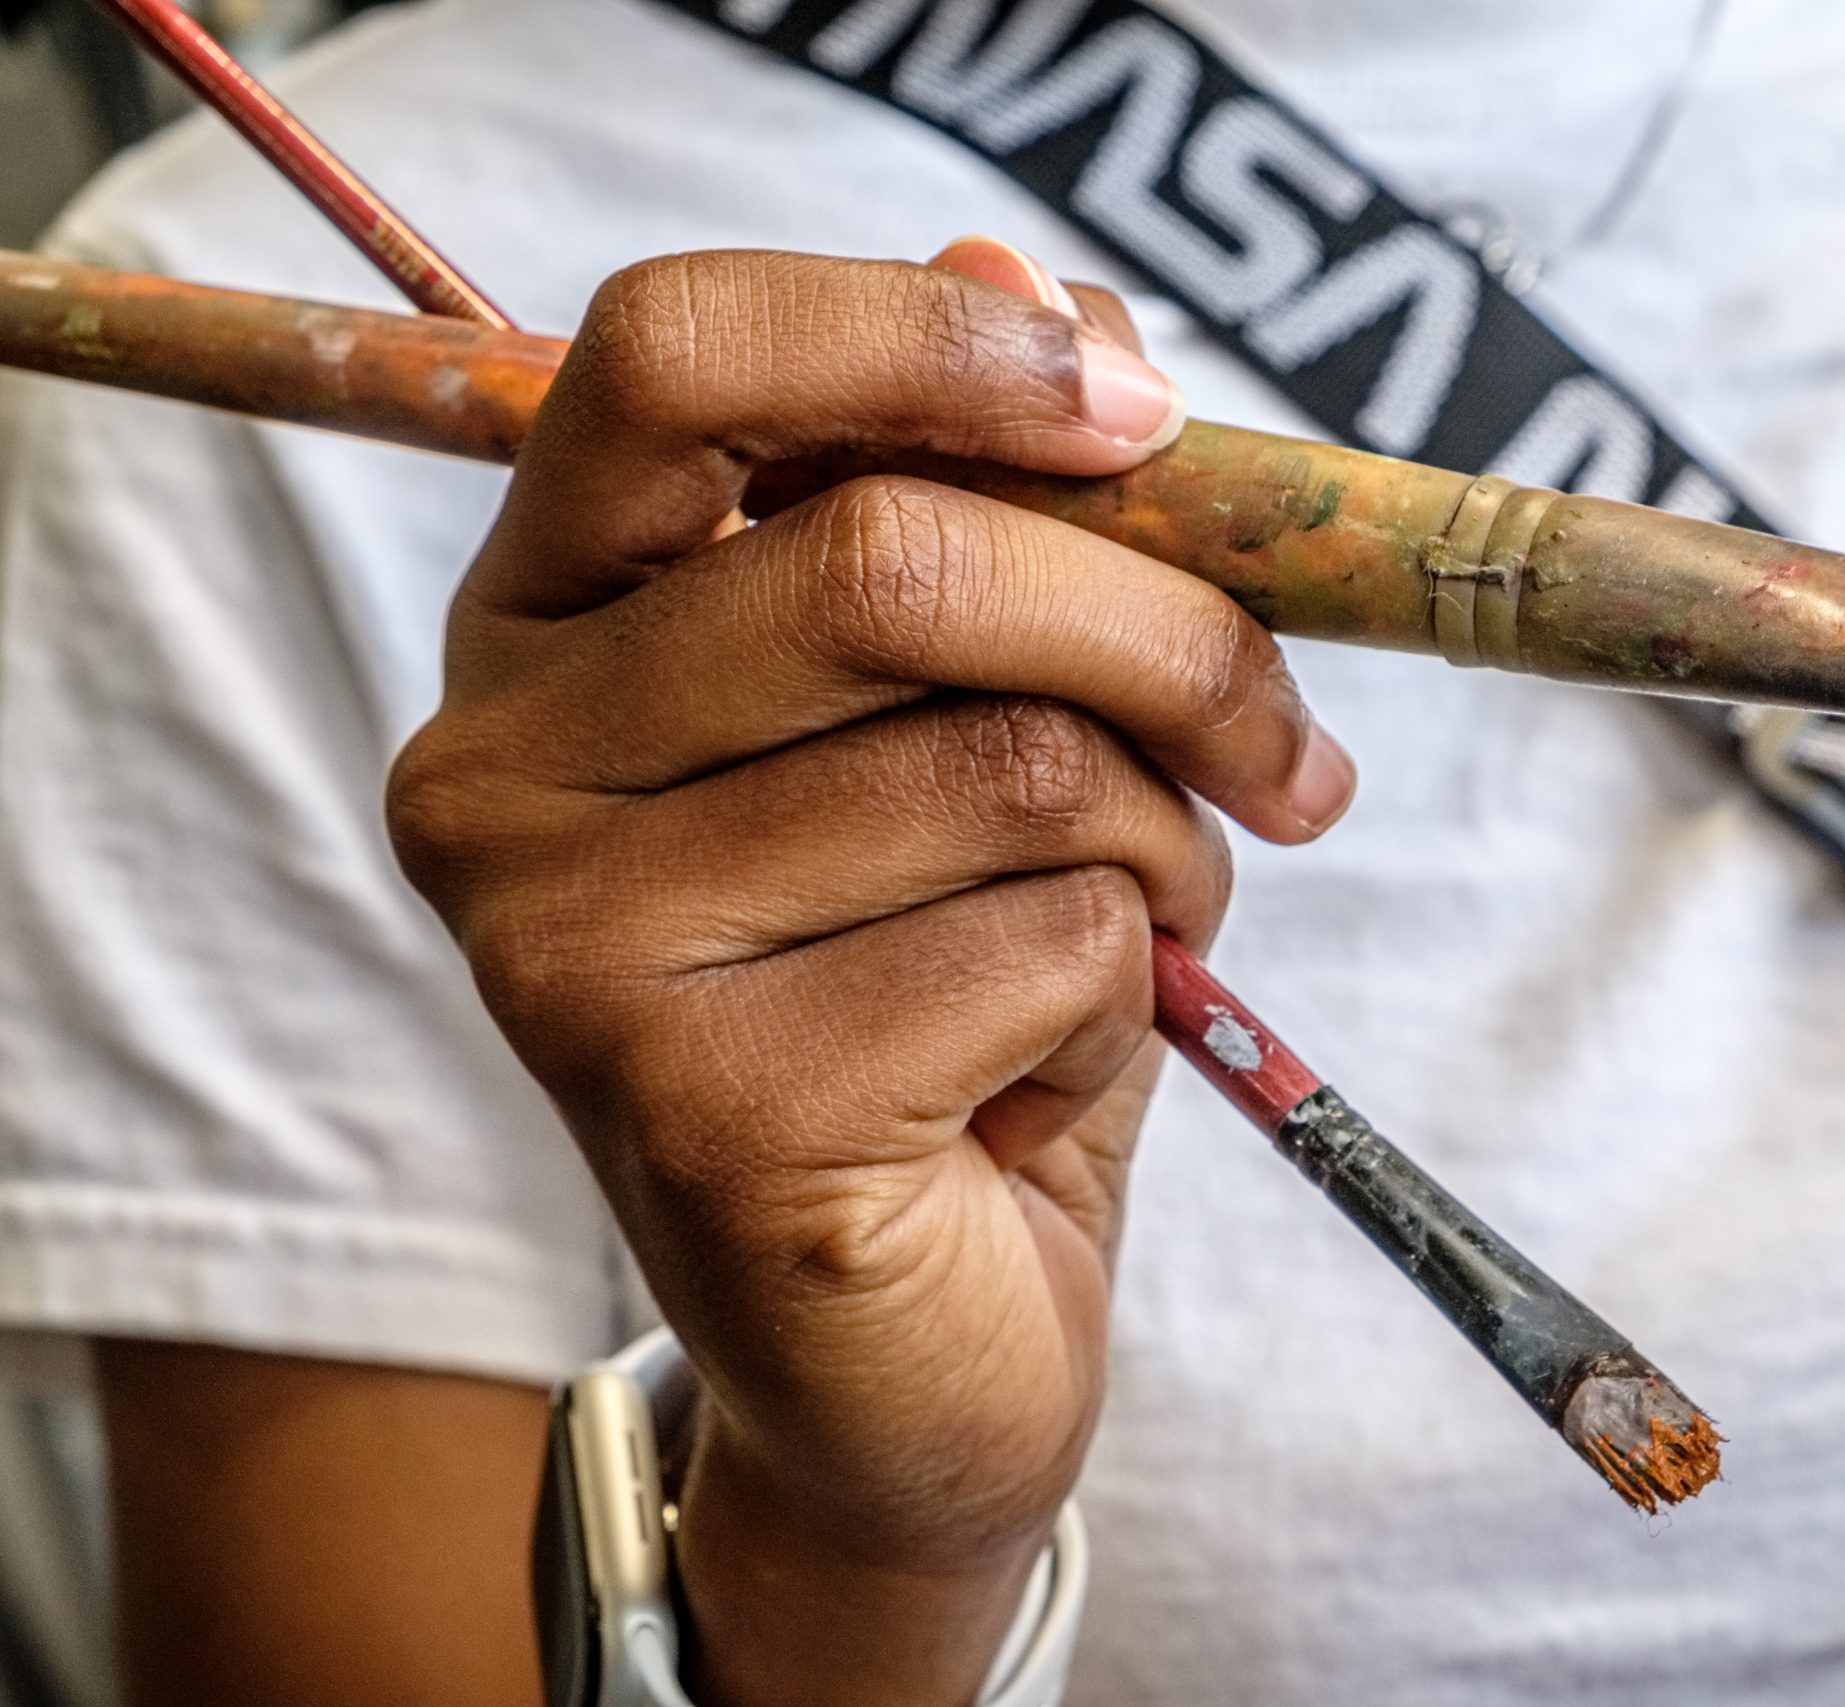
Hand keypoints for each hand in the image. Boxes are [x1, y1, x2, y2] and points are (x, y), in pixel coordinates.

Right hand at [388, 240, 1355, 1704]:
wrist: (898, 1349)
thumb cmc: (942, 994)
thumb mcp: (978, 722)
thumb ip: (990, 503)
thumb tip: (1027, 276)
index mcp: (549, 621)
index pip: (674, 356)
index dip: (926, 347)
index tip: (1139, 417)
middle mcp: (501, 767)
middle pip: (897, 561)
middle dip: (1172, 641)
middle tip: (1284, 753)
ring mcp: (570, 948)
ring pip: (1012, 766)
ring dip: (1162, 853)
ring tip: (1125, 939)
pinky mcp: (700, 1107)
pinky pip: (1044, 947)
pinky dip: (1123, 1002)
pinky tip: (1035, 1081)